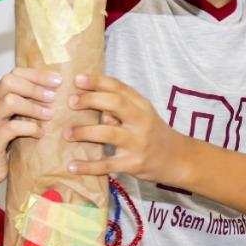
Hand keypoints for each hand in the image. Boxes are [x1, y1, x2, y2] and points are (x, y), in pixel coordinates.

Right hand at [0, 68, 59, 204]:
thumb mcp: (12, 122)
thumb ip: (25, 108)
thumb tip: (54, 97)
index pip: (14, 74)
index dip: (36, 74)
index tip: (57, 80)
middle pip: (9, 82)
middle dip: (35, 86)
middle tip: (53, 96)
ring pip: (10, 101)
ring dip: (34, 106)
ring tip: (49, 115)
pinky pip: (12, 128)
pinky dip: (30, 128)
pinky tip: (40, 134)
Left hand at [63, 75, 189, 185]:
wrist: (180, 160)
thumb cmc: (155, 134)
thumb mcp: (143, 116)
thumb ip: (121, 108)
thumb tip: (90, 105)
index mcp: (142, 106)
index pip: (119, 87)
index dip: (97, 81)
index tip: (77, 79)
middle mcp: (141, 121)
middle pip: (115, 103)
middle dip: (90, 100)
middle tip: (70, 101)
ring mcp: (138, 143)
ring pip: (108, 133)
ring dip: (84, 132)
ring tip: (66, 133)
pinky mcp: (133, 164)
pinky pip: (107, 164)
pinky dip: (88, 166)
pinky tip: (72, 166)